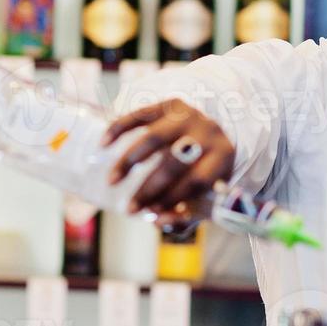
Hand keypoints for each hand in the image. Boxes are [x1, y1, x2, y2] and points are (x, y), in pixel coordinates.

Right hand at [102, 98, 234, 216]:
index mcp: (223, 156)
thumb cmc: (204, 172)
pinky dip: (119, 128)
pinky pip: (139, 114)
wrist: (210, 135)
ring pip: (154, 137)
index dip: (174, 197)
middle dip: (149, 188)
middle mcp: (208, 131)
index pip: (198, 180)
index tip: (151, 213)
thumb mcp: (204, 194)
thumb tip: (158, 221)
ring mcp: (188, 114)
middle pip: (175, 161)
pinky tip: (103, 144)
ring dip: (129, 161)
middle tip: (129, 208)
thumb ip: (183, 214)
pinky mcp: (169, 103)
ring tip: (112, 180)